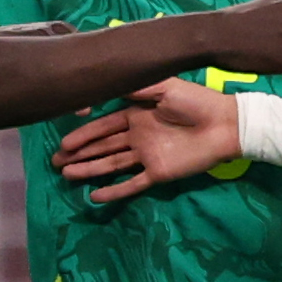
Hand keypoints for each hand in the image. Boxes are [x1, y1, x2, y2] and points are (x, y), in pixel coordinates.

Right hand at [60, 78, 244, 193]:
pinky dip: (115, 191)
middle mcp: (138, 135)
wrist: (224, 124)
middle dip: (80, 153)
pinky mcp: (159, 173)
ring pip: (112, 164)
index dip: (84, 133)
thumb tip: (103, 85)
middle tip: (56, 161)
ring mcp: (147, 155)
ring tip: (66, 175)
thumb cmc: (196, 101)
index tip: (64, 141)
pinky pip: (132, 183)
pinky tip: (94, 196)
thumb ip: (135, 88)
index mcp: (138, 114)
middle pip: (103, 146)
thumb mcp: (163, 85)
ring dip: (89, 169)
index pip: (104, 125)